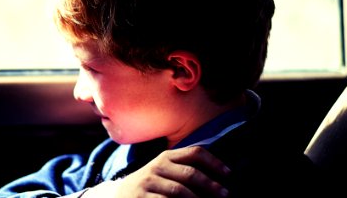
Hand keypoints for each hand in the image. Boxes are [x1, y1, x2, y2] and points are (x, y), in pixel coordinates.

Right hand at [84, 146, 230, 197]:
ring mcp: (148, 183)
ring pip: (180, 191)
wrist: (118, 195)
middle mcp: (158, 166)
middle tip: (226, 195)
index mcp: (167, 156)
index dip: (214, 162)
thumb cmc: (151, 183)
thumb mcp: (164, 170)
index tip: (229, 173)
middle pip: (190, 173)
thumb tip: (217, 175)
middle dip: (211, 185)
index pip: (194, 153)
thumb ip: (184, 167)